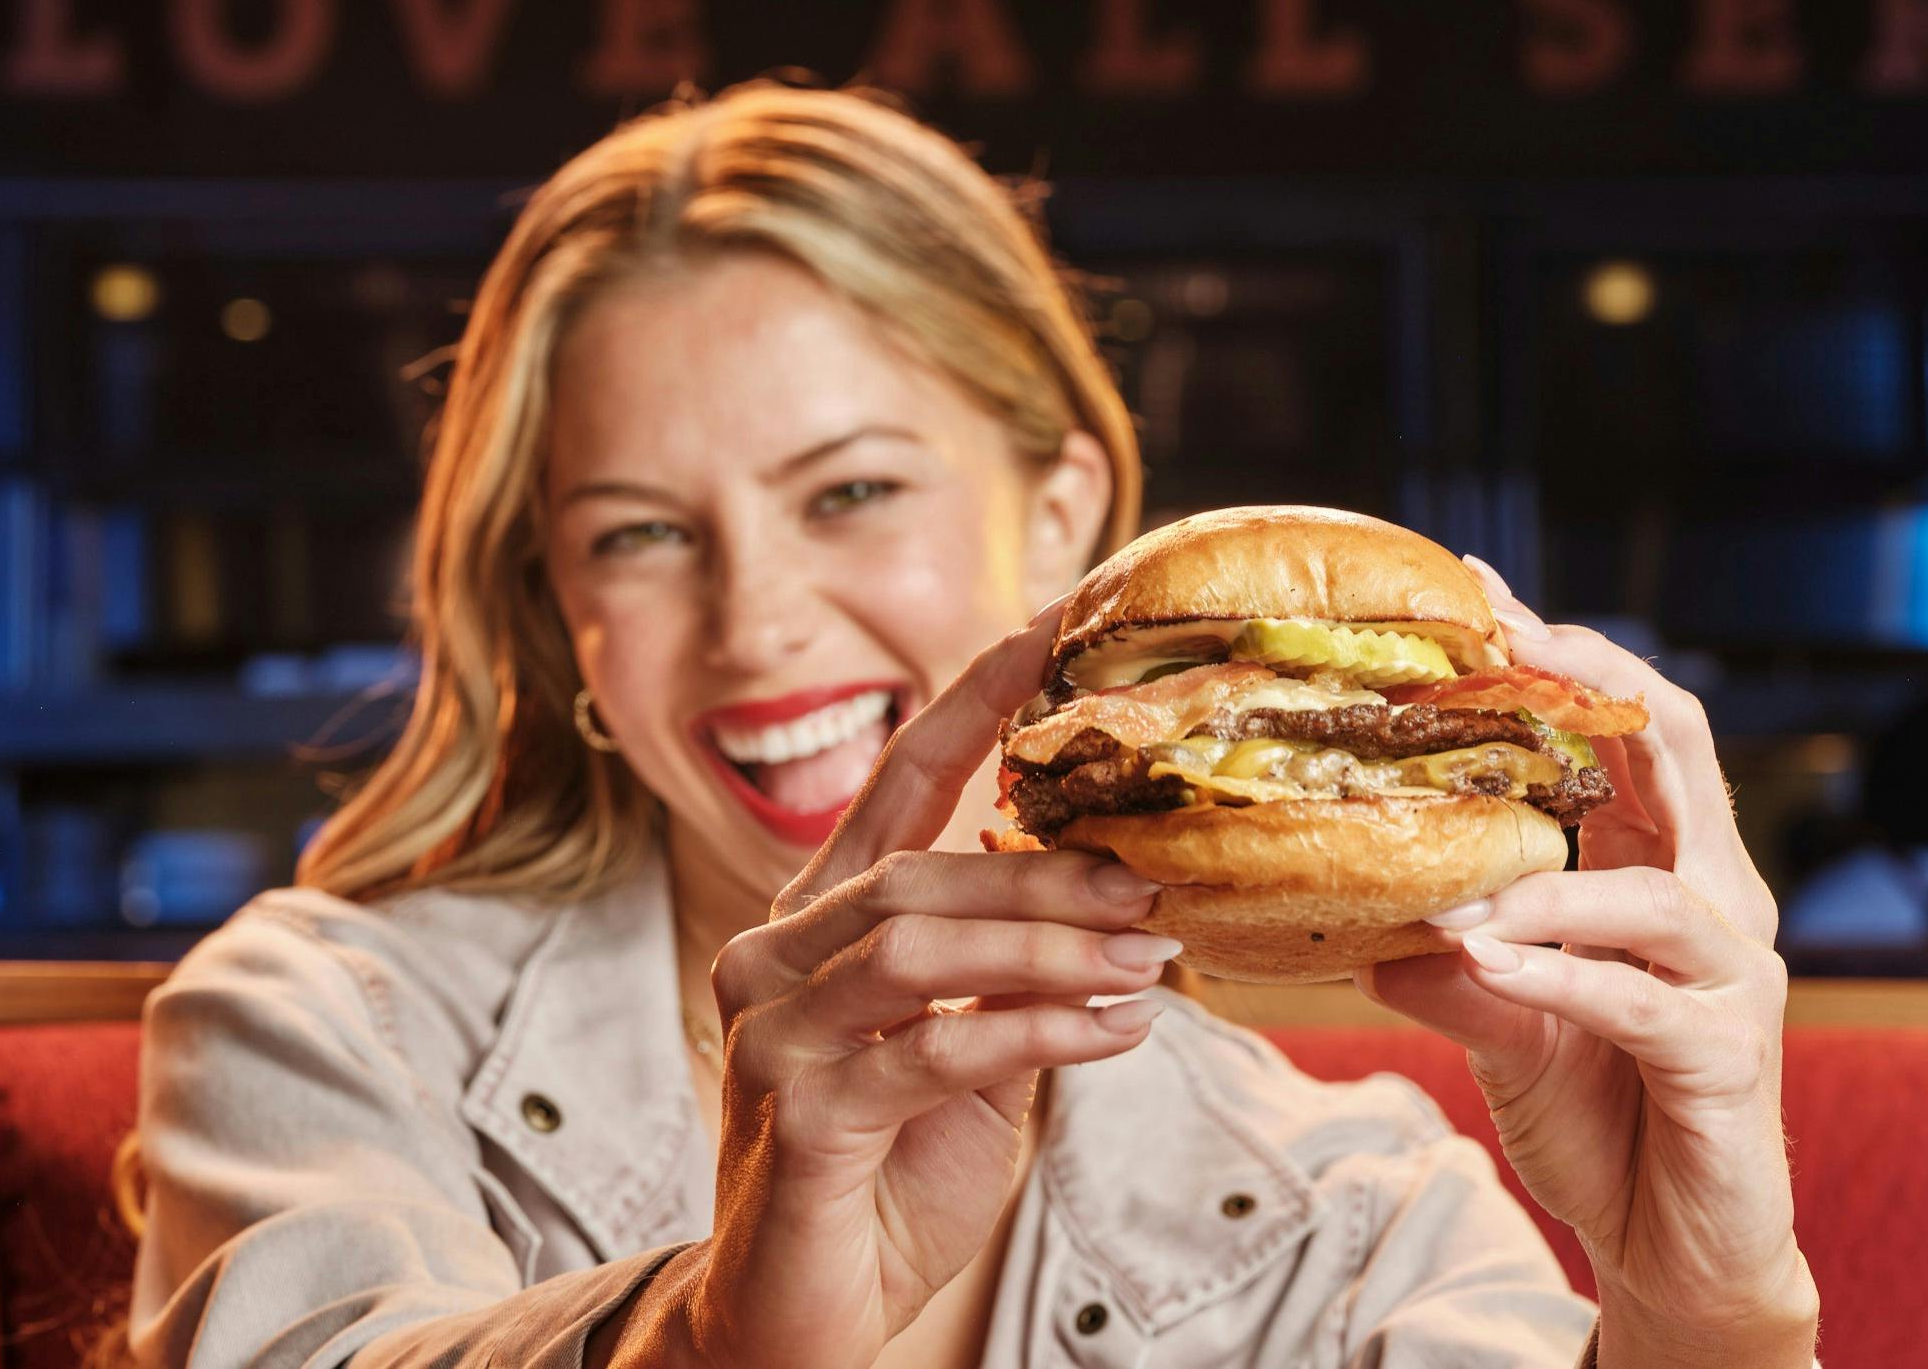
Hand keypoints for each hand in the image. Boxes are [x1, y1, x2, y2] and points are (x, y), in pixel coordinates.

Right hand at [673, 601, 1177, 1368]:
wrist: (796, 1317)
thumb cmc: (884, 1178)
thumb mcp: (965, 1063)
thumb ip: (1010, 983)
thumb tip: (1116, 912)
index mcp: (814, 925)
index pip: (893, 785)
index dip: (967, 703)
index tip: (1045, 627)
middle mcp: (773, 957)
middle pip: (920, 871)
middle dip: (1049, 876)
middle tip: (1154, 891)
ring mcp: (773, 1033)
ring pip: (922, 946)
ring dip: (1051, 950)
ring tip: (1146, 962)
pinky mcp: (798, 1112)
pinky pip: (934, 1049)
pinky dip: (1037, 1035)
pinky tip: (1114, 1034)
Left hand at [1356, 558, 1816, 1359]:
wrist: (1673, 1246)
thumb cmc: (1597, 1111)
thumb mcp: (1502, 1020)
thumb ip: (1450, 961)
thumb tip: (1361, 919)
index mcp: (1661, 866)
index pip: (1627, 728)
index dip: (1562, 652)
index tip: (1474, 589)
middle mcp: (1715, 899)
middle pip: (1675, 750)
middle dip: (1586, 683)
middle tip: (1496, 641)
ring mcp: (1735, 976)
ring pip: (1653, 891)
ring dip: (1543, 884)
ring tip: (1452, 890)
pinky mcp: (1728, 1058)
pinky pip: (1639, 1000)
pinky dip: (1557, 974)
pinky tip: (1486, 961)